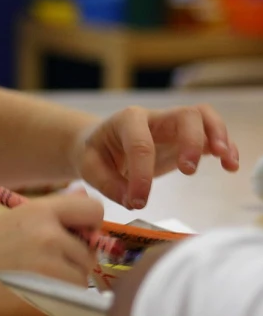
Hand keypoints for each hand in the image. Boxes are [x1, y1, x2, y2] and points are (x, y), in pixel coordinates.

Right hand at [0, 194, 103, 314]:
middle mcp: (49, 236)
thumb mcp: (17, 219)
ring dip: (67, 281)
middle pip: (89, 250)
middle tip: (42, 262)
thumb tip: (84, 195)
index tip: (78, 234)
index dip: (90, 223)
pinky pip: (75, 297)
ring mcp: (52, 268)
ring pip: (83, 277)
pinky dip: (62, 298)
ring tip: (35, 277)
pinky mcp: (52, 296)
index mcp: (40, 212)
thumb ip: (52, 210)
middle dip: (73, 258)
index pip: (93, 210)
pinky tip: (36, 291)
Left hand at [78, 105, 239, 208]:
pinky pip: (211, 132)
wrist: (99, 142)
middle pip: (184, 115)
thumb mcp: (89, 167)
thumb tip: (133, 201)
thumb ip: (108, 184)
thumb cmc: (96, 152)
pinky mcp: (184, 138)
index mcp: (127, 121)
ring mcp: (172, 125)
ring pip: (203, 116)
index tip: (139, 202)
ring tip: (226, 161)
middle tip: (188, 171)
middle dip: (192, 141)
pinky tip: (230, 166)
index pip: (140, 144)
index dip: (142, 174)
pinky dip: (225, 146)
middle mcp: (154, 118)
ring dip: (219, 136)